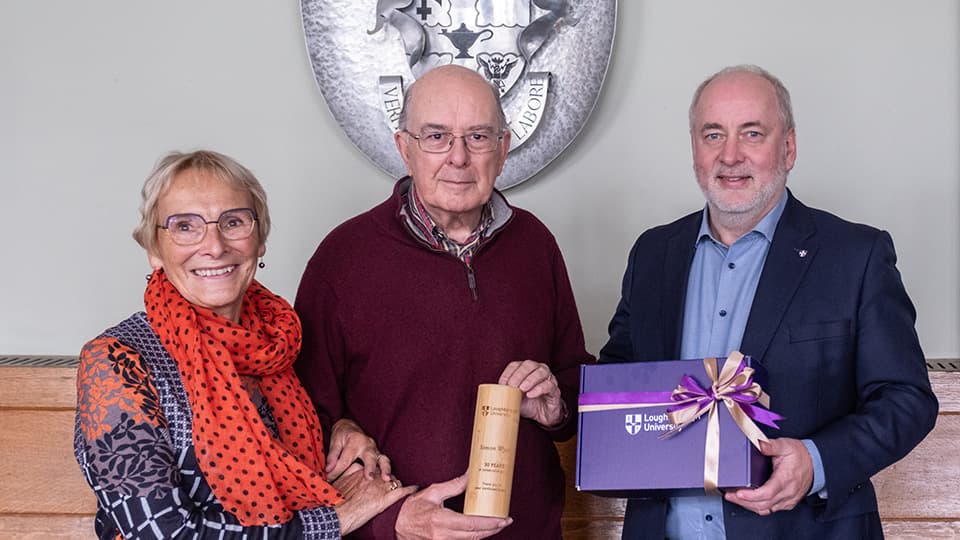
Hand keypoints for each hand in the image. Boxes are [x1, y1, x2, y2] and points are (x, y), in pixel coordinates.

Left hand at [327, 418, 390, 480]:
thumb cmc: (342, 435)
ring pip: (382, 458)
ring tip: (386, 478)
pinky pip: (384, 461)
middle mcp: (367, 444)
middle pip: (369, 457)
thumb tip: (329, 470)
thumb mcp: (335, 442)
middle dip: (369, 468)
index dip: (337, 471)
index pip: (346, 460)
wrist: (349, 427)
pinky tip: (388, 479)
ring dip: (385, 469)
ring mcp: (375, 449)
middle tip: (370, 478)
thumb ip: (332, 456)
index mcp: (355, 440)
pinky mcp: (378, 453)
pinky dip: (387, 470)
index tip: (329, 479)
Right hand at [333, 469, 415, 535]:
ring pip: (395, 481)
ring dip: (397, 484)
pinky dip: (410, 490)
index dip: (379, 473)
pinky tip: (415, 488)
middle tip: (390, 483)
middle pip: (387, 473)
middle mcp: (373, 476)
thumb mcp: (340, 479)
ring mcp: (381, 486)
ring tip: (401, 488)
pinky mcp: (386, 498)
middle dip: (389, 478)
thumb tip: (354, 467)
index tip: (380, 477)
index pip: (376, 468)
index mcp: (362, 471)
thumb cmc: (336, 499)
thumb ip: (348, 471)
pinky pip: (402, 491)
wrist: (338, 512)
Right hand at [395, 474, 511, 539]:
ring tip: (496, 524)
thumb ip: (453, 486)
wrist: (394, 524)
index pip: (472, 524)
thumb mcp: (432, 493)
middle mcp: (443, 535)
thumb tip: (470, 475)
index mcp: (442, 520)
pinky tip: (481, 530)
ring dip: (485, 533)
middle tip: (505, 521)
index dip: (491, 523)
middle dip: (493, 529)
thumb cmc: (412, 508)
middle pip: (475, 535)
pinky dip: (473, 537)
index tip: (504, 519)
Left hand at [499, 360, 563, 426]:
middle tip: (512, 385)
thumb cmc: (528, 403)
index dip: (508, 373)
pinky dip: (539, 389)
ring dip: (530, 379)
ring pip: (541, 372)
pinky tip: (531, 394)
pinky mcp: (555, 390)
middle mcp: (538, 370)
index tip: (502, 384)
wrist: (543, 416)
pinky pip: (548, 385)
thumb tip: (492, 396)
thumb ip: (506, 394)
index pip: (515, 365)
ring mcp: (548, 379)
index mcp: (526, 370)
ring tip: (522, 389)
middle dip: (519, 374)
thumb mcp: (514, 399)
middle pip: (529, 365)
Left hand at [724, 438, 813, 514]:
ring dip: (748, 506)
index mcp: (786, 479)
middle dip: (744, 501)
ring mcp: (788, 500)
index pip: (767, 493)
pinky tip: (747, 501)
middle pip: (763, 504)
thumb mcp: (786, 445)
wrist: (816, 464)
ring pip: (766, 509)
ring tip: (734, 498)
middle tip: (729, 495)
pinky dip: (757, 507)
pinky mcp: (787, 503)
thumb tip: (759, 443)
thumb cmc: (800, 456)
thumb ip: (771, 445)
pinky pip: (770, 510)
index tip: (739, 492)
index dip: (751, 495)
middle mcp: (787, 493)